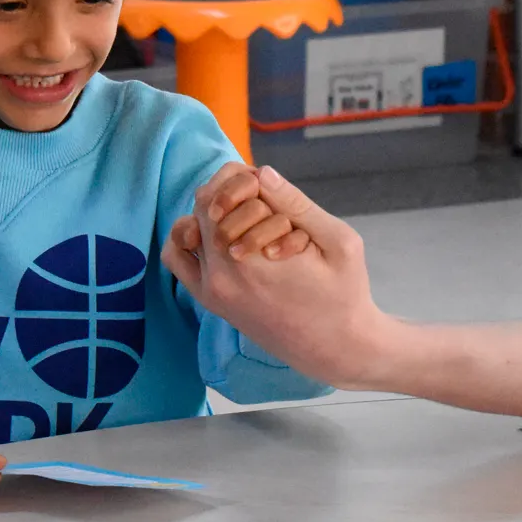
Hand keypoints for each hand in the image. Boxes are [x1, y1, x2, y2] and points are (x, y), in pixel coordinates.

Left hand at [164, 165, 396, 387]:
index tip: (273, 191)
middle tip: (263, 200)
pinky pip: (177, 259)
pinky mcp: (210, 301)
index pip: (226, 191)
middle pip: (204, 205)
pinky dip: (189, 238)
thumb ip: (297, 205)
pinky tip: (219, 235)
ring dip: (212, 213)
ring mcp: (211, 290)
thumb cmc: (344, 293)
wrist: (336, 349)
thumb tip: (262, 172)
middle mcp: (222, 275)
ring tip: (245, 218)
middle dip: (232, 192)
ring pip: (188, 227)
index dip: (249, 178)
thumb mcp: (339, 242)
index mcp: (253, 258)